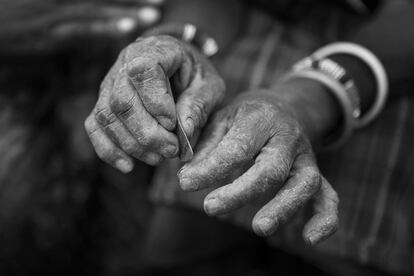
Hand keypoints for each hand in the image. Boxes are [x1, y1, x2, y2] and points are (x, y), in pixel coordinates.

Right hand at [84, 35, 224, 171]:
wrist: (180, 69)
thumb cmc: (196, 77)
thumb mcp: (209, 86)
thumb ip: (198, 105)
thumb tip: (183, 131)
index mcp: (155, 50)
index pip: (144, 72)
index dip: (156, 102)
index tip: (173, 126)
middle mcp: (125, 63)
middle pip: (122, 101)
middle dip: (146, 133)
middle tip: (171, 150)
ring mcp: (110, 83)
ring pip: (107, 116)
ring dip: (132, 145)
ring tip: (158, 158)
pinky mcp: (104, 103)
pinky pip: (95, 126)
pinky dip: (108, 150)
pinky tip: (128, 166)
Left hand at [178, 89, 338, 244]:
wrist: (284, 107)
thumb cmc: (246, 117)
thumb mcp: (222, 118)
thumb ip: (205, 145)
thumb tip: (187, 175)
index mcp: (261, 118)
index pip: (237, 147)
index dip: (211, 168)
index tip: (185, 183)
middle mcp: (289, 138)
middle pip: (271, 168)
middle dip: (241, 191)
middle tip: (210, 207)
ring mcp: (307, 157)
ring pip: (303, 184)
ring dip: (282, 208)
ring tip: (259, 227)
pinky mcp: (316, 174)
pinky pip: (328, 197)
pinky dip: (325, 219)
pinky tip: (310, 239)